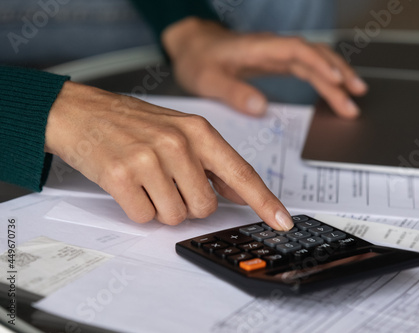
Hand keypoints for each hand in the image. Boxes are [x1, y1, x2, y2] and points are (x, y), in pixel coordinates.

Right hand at [44, 81, 293, 229]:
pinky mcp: (121, 175)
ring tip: (145, 180)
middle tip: (167, 182)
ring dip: (161, 207)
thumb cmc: (133, 123)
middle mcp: (178, 143)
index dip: (265, 202)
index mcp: (198, 131)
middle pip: (205, 207)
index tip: (283, 222)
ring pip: (174, 216)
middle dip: (188, 204)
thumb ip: (212, 162)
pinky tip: (128, 185)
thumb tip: (239, 193)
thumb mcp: (180, 131)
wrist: (81, 111)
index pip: (241, 173)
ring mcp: (149, 159)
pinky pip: (144, 217)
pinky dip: (137, 209)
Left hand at [163, 17, 367, 117]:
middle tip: (354, 99)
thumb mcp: (207, 79)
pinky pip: (306, 66)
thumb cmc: (198, 59)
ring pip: (314, 60)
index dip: (318, 64)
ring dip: (336, 75)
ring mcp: (276, 54)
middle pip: (313, 55)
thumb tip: (261, 108)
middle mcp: (272, 48)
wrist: (192, 46)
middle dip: (337, 75)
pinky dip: (323, 76)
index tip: (336, 80)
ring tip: (356, 94)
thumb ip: (232, 92)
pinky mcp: (276, 61)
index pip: (297, 51)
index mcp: (258, 49)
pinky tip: (334, 88)